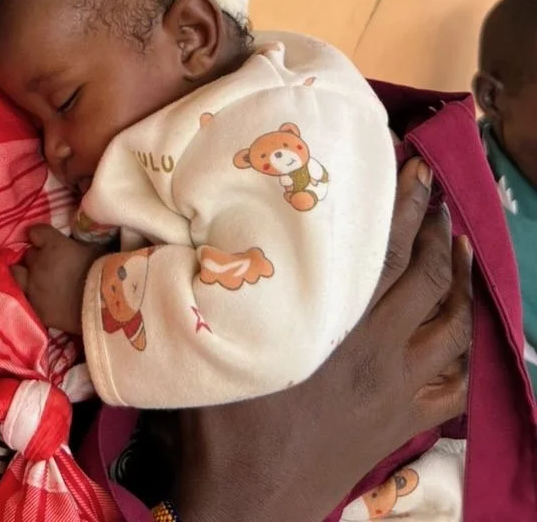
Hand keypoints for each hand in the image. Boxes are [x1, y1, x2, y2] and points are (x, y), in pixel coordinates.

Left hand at [12, 225, 102, 333]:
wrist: (104, 307)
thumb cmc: (103, 273)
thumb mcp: (93, 248)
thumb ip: (77, 242)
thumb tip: (75, 239)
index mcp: (53, 245)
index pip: (36, 232)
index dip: (40, 237)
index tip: (45, 241)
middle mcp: (38, 263)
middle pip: (28, 254)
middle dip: (36, 258)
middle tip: (47, 264)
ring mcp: (33, 287)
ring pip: (16, 273)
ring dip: (23, 274)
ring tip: (32, 279)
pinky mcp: (36, 309)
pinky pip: (23, 298)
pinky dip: (28, 296)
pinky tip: (36, 299)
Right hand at [174, 157, 470, 521]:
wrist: (249, 501)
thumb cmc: (225, 421)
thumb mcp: (216, 340)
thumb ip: (216, 285)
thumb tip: (190, 231)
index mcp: (337, 324)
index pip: (385, 251)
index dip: (405, 206)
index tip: (416, 168)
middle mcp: (380, 352)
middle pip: (426, 278)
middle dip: (437, 229)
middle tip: (436, 192)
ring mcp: (398, 390)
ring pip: (451, 326)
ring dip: (461, 280)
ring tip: (462, 245)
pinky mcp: (404, 422)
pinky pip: (454, 384)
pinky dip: (465, 351)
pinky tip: (463, 330)